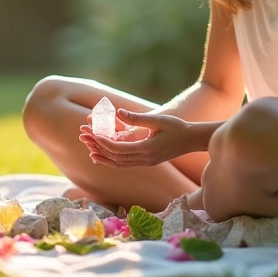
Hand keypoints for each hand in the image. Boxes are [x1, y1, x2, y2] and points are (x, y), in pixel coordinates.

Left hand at [78, 109, 192, 168]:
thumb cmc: (177, 127)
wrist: (192, 140)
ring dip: (105, 157)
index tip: (92, 135)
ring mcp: (146, 162)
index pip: (119, 149)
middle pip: (116, 158)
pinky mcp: (148, 162)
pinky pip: (126, 164)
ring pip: (120, 164)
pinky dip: (114, 161)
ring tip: (90, 151)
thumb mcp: (159, 120)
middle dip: (100, 148)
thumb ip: (138, 118)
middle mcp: (145, 159)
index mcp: (147, 149)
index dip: (104, 142)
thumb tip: (119, 112)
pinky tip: (106, 156)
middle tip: (85, 139)